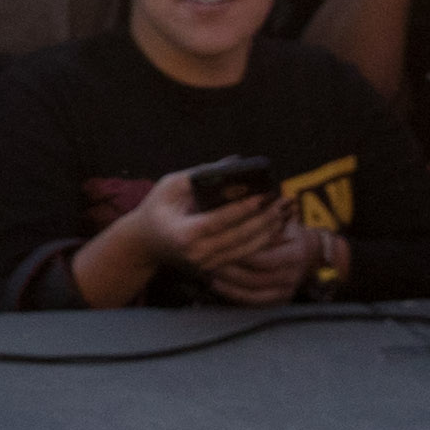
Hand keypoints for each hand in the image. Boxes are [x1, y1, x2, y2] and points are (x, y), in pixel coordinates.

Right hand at [86, 175, 316, 309]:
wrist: (144, 243)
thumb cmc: (156, 208)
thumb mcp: (171, 185)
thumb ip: (202, 173)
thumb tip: (235, 161)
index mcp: (183, 234)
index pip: (219, 221)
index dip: (243, 209)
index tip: (263, 195)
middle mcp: (197, 254)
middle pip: (239, 237)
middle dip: (264, 218)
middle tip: (283, 200)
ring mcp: (207, 264)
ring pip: (246, 248)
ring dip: (268, 230)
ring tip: (284, 211)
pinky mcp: (215, 268)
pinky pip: (244, 253)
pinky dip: (262, 240)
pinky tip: (276, 226)